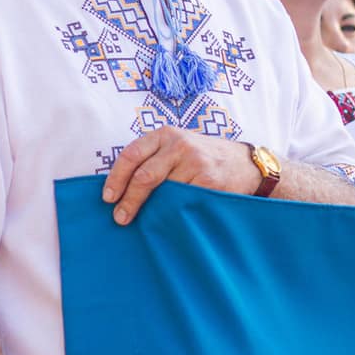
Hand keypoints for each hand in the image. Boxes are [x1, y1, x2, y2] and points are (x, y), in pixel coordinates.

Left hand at [101, 128, 261, 224]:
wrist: (246, 164)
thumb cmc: (204, 157)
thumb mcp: (178, 146)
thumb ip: (153, 157)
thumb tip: (120, 187)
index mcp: (166, 134)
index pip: (131, 155)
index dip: (116, 178)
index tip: (108, 198)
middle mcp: (180, 145)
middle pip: (144, 176)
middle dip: (128, 199)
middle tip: (120, 217)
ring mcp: (196, 162)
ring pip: (162, 191)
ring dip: (149, 209)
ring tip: (142, 220)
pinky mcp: (208, 181)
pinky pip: (181, 201)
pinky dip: (170, 212)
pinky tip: (166, 218)